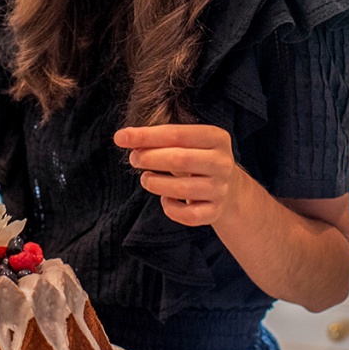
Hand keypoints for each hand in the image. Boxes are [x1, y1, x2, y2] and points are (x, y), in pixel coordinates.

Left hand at [113, 124, 249, 226]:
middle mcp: (222, 163)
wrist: (228, 187)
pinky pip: (188, 215)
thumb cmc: (195, 158)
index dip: (146, 136)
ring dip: (155, 183)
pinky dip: (171, 208)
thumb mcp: (183, 143)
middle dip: (149, 158)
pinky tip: (166, 199)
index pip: (177, 134)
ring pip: (182, 190)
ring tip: (146, 178)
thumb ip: (157, 140)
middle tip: (133, 158)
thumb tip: (124, 138)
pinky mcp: (215, 212)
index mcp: (216, 138)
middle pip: (181, 159)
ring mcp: (220, 189)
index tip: (120, 137)